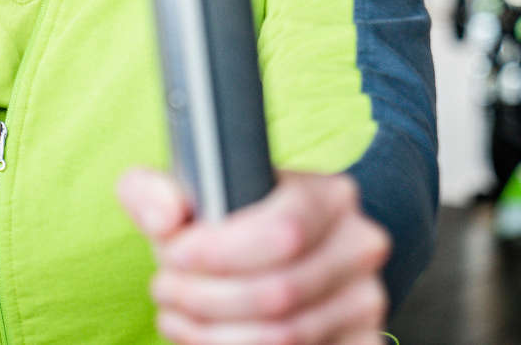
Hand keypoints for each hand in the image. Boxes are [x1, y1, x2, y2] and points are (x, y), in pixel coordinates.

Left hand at [117, 168, 390, 344]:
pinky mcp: (360, 343)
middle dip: (202, 297)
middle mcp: (359, 247)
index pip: (283, 231)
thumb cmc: (226, 228)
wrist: (270, 260)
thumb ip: (154, 192)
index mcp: (329, 197)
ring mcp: (365, 303)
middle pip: (278, 292)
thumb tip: (165, 219)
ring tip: (177, 315)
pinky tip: (204, 339)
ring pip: (282, 337)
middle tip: (165, 288)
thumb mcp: (188, 197)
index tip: (174, 255)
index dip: (217, 252)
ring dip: (210, 334)